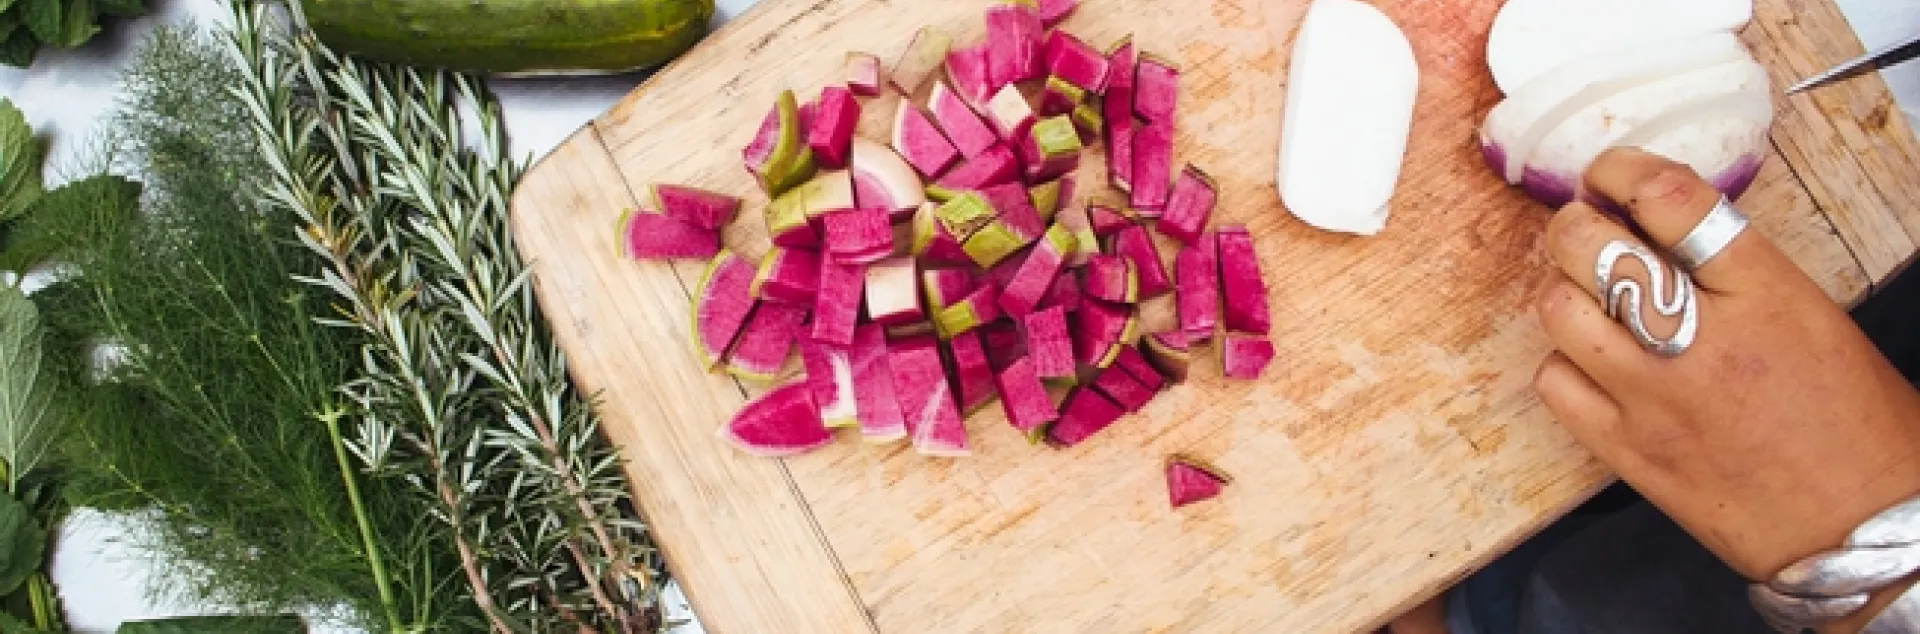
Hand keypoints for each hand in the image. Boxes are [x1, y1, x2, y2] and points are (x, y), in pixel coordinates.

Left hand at [1533, 149, 1919, 588]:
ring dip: (1563, 290)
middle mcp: (1700, 339)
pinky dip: (1562, 363)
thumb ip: (1741, 272)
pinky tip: (1588, 364)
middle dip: (1576, 224)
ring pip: (1559, 309)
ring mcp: (1654, 397)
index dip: (1623, 171)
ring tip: (1585, 295)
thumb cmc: (1860, 427)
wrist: (1864, 531)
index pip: (1670, 199)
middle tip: (1585, 229)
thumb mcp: (1816, 318)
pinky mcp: (1627, 450)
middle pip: (1594, 247)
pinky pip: (1554, 383)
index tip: (1610, 173)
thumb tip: (1666, 231)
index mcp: (1766, 294)